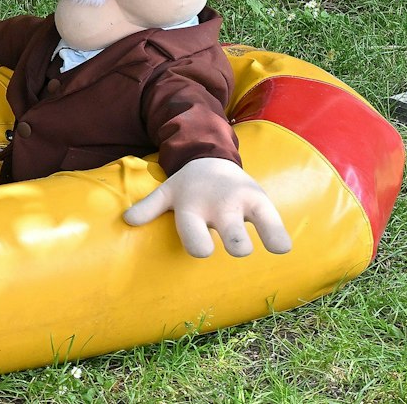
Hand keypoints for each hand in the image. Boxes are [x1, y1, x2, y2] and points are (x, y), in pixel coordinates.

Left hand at [124, 157, 291, 257]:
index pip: (196, 241)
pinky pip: (275, 227)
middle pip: (234, 241)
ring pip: (255, 234)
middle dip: (236, 246)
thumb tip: (127, 221)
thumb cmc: (189, 186)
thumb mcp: (167, 193)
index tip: (205, 248)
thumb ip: (148, 207)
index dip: (201, 248)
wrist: (212, 158)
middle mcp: (218, 207)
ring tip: (257, 244)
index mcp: (192, 208)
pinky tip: (279, 247)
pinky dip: (279, 240)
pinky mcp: (261, 201)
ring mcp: (240, 204)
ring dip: (255, 244)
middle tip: (234, 243)